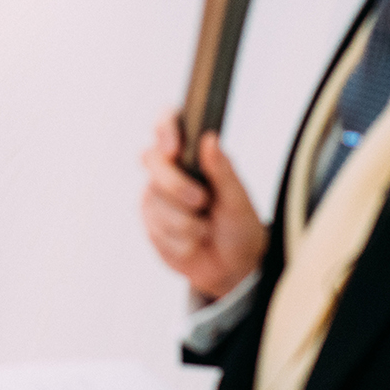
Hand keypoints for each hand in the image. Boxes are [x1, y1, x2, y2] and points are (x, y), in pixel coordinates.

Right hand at [141, 114, 266, 298]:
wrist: (232, 267)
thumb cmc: (240, 226)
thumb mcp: (238, 200)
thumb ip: (223, 171)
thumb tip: (210, 138)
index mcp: (192, 154)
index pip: (167, 123)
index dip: (164, 128)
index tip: (174, 149)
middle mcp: (168, 170)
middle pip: (152, 160)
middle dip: (176, 185)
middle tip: (201, 201)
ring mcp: (155, 196)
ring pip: (155, 201)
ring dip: (185, 221)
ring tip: (205, 229)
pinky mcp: (149, 222)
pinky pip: (156, 228)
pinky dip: (180, 240)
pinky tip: (193, 244)